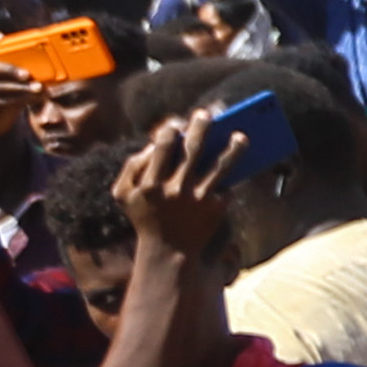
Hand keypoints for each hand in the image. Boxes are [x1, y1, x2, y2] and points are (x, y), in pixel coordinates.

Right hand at [120, 110, 235, 253]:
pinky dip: (235, 168)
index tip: (178, 121)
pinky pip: (227, 182)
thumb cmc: (145, 216)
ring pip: (221, 165)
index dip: (171, 129)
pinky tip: (241, 155)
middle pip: (193, 150)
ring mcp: (198, 199)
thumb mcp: (124, 194)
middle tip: (207, 113)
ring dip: (233, 147)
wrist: (167, 252)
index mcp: (150, 184)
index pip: (163, 147)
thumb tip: (153, 142)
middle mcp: (175, 190)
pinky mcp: (216, 208)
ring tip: (241, 134)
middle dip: (201, 127)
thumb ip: (132, 166)